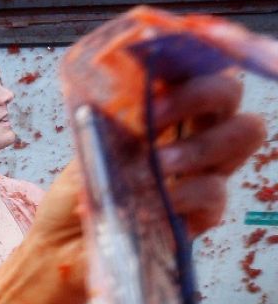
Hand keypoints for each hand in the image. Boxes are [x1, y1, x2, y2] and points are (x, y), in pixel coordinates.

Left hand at [26, 73, 267, 292]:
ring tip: (155, 165)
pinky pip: (215, 193)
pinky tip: (151, 204)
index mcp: (168, 111)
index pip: (195, 68)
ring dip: (196, 145)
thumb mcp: (86, 143)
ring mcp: (204, 172)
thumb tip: (120, 83)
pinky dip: (181, 195)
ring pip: (242, 136)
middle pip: (230, 94)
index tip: (161, 59)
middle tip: (153, 116)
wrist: (60, 246)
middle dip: (198, 94)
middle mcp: (195, 135)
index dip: (190, 56)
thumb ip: (108, 113)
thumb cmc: (78, 190)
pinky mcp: (203, 214)